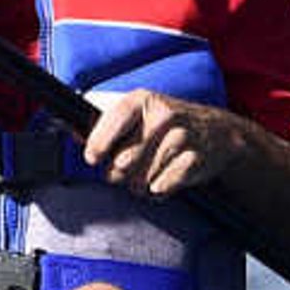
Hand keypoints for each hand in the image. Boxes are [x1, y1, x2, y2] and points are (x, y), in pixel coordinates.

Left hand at [84, 91, 243, 197]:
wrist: (219, 132)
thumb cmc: (168, 124)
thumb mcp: (139, 113)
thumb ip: (106, 122)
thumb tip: (71, 131)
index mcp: (143, 99)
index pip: (114, 121)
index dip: (98, 144)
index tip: (93, 159)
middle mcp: (163, 115)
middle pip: (124, 160)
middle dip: (119, 173)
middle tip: (124, 171)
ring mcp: (182, 137)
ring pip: (142, 178)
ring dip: (139, 184)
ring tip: (146, 174)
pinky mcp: (195, 159)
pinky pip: (163, 187)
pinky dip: (159, 190)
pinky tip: (164, 179)